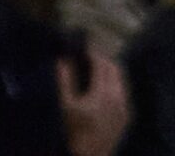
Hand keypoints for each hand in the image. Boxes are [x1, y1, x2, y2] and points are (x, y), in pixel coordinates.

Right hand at [59, 39, 128, 155]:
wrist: (90, 155)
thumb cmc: (74, 130)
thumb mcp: (65, 104)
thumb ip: (65, 80)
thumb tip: (63, 60)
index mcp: (103, 92)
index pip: (102, 64)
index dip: (93, 52)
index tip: (83, 45)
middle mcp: (118, 97)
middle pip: (115, 69)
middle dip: (103, 59)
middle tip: (88, 54)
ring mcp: (124, 107)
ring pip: (121, 81)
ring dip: (109, 71)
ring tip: (94, 67)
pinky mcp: (125, 115)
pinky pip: (122, 92)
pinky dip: (113, 83)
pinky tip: (101, 87)